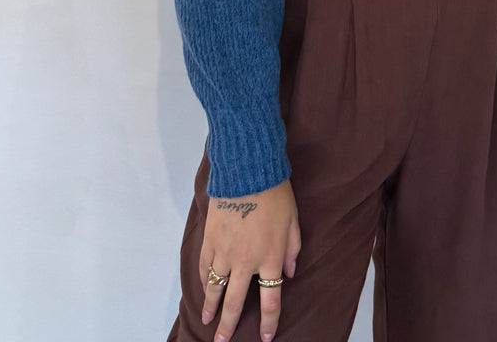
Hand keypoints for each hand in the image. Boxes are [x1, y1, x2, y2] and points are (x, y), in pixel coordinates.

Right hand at [199, 177, 300, 341]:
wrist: (247, 171)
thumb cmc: (275, 193)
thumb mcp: (293, 222)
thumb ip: (293, 250)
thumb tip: (290, 272)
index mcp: (270, 258)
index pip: (270, 299)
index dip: (269, 322)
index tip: (266, 337)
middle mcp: (245, 262)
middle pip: (235, 303)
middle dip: (229, 325)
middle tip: (222, 341)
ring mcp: (224, 252)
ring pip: (215, 287)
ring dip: (211, 306)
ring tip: (207, 319)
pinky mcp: (209, 239)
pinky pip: (204, 266)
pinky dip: (203, 279)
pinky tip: (203, 287)